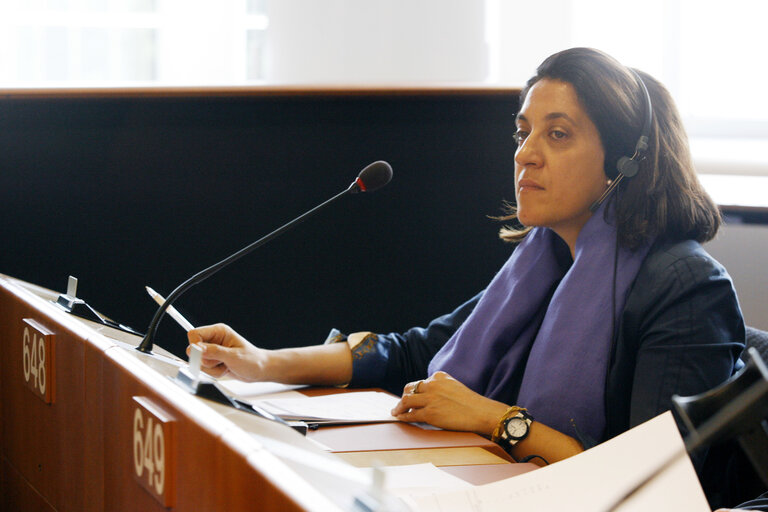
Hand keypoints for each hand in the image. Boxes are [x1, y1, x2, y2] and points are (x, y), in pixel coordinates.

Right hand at [186, 324, 268, 380]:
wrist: (260, 370)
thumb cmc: (252, 360)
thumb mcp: (233, 356)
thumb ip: (214, 352)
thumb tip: (196, 349)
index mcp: (219, 331)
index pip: (194, 334)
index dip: (195, 345)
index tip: (203, 355)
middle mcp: (214, 339)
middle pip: (193, 350)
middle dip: (206, 361)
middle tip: (221, 361)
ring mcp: (212, 351)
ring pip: (198, 362)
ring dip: (212, 369)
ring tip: (226, 365)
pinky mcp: (213, 361)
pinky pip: (204, 370)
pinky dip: (214, 373)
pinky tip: (225, 369)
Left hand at [391, 371, 508, 434]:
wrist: (481, 412)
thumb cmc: (470, 403)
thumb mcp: (454, 386)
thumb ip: (440, 388)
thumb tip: (426, 397)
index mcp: (438, 376)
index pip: (420, 382)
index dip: (413, 391)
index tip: (409, 396)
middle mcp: (432, 384)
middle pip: (409, 389)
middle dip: (403, 397)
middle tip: (400, 405)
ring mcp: (430, 399)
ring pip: (406, 401)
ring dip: (398, 407)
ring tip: (396, 412)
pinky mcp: (430, 413)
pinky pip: (411, 415)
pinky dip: (403, 417)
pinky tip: (400, 418)